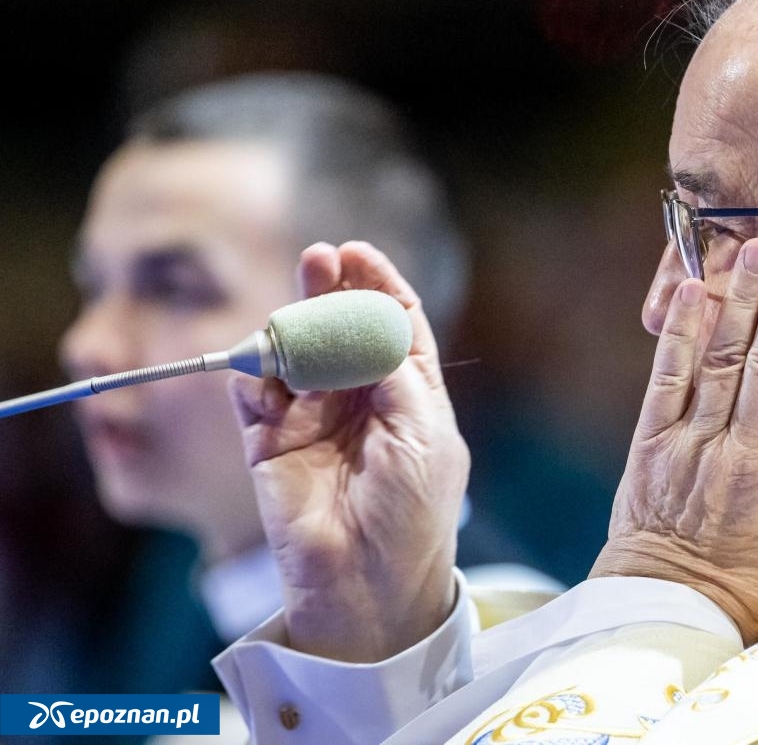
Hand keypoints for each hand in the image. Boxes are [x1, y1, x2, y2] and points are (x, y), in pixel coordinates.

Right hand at [231, 241, 468, 661]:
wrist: (368, 583)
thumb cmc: (414, 512)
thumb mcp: (425, 433)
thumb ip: (396, 372)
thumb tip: (373, 316)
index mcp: (407, 392)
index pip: (392, 322)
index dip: (377, 284)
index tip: (358, 253)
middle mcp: (358, 397)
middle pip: (340, 325)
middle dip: (329, 289)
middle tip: (318, 259)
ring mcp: (311, 416)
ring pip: (295, 350)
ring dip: (292, 323)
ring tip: (295, 314)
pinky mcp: (268, 442)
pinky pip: (253, 392)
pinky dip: (255, 370)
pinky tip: (265, 363)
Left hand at [592, 232, 757, 642]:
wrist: (668, 607)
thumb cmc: (754, 586)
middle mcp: (743, 460)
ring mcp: (692, 447)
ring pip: (722, 361)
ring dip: (742, 300)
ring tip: (757, 248)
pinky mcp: (651, 444)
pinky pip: (667, 379)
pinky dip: (682, 333)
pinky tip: (695, 290)